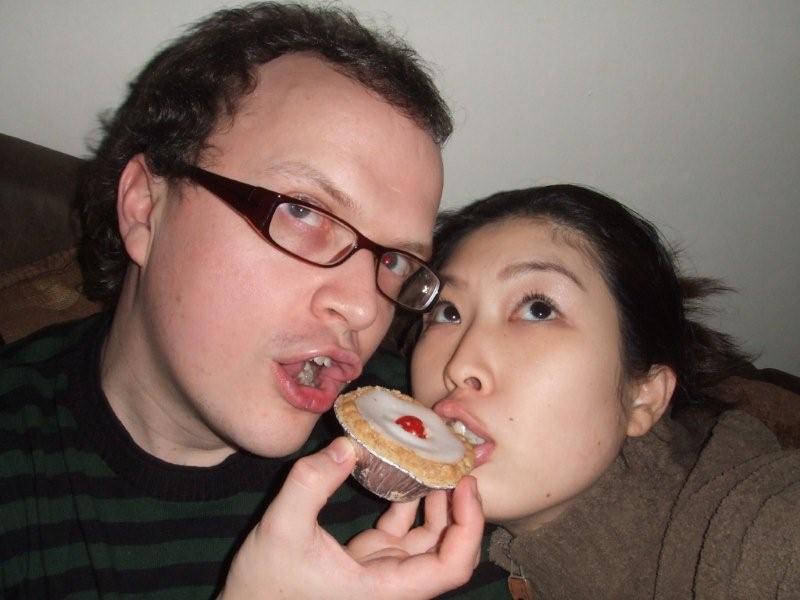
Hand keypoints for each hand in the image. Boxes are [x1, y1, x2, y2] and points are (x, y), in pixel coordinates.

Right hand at [218, 437, 483, 599]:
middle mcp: (393, 586)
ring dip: (437, 504)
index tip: (464, 484)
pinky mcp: (368, 564)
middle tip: (455, 464)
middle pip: (450, 551)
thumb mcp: (281, 529)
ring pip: (429, 541)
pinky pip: (401, 534)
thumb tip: (348, 444)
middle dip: (459, 508)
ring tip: (435, 462)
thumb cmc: (264, 586)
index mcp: (387, 589)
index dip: (469, 525)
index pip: (452, 565)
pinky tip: (404, 475)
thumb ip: (310, 483)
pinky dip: (408, 505)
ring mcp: (382, 574)